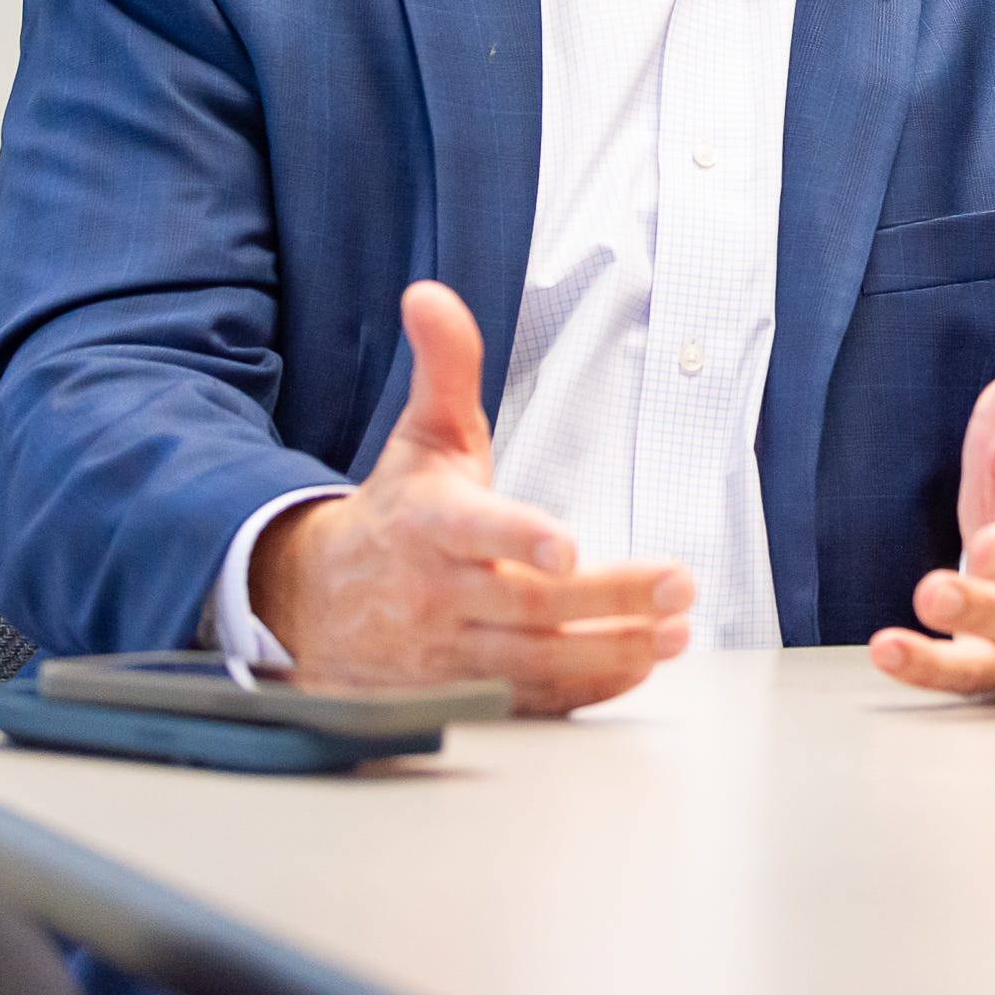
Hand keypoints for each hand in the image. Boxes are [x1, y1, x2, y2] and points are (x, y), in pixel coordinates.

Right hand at [249, 281, 692, 713]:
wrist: (316, 603)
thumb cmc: (395, 512)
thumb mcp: (421, 435)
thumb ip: (444, 368)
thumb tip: (429, 293)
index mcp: (429, 524)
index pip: (475, 532)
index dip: (518, 539)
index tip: (565, 545)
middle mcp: (437, 593)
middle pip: (529, 603)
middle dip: (610, 598)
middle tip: (679, 584)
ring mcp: (449, 651)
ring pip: (535, 660)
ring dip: (612, 649)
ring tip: (677, 632)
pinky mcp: (463, 691)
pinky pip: (530, 700)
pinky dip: (586, 689)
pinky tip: (640, 667)